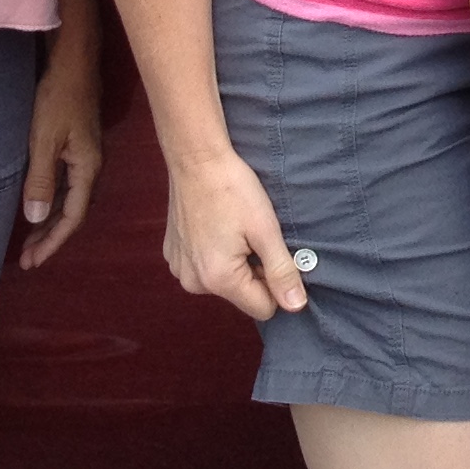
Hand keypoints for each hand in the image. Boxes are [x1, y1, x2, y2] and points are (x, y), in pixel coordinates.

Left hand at [15, 39, 102, 270]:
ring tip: (31, 239)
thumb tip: (35, 219)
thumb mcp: (44, 141)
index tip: (32, 261)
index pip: (72, 217)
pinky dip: (53, 201)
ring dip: (51, 221)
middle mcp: (92, 166)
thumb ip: (40, 180)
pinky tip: (40, 204)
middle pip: (73, 212)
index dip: (52, 242)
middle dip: (51, 237)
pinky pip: (68, 185)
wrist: (73, 62)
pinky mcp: (78, 146)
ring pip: (71, 199)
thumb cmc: (58, 99)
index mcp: (87, 169)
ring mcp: (86, 155)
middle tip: (28, 258)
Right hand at [160, 145, 306, 322]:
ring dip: (235, 261)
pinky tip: (216, 225)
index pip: (264, 308)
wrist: (196, 160)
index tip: (271, 250)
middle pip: (242, 294)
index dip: (275, 282)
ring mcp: (179, 269)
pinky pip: (204, 267)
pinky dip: (215, 252)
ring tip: (233, 227)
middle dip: (254, 270)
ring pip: (224, 281)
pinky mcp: (173, 255)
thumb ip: (282, 271)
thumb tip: (296, 306)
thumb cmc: (233, 189)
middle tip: (252, 234)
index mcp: (219, 279)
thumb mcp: (266, 230)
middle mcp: (194, 282)